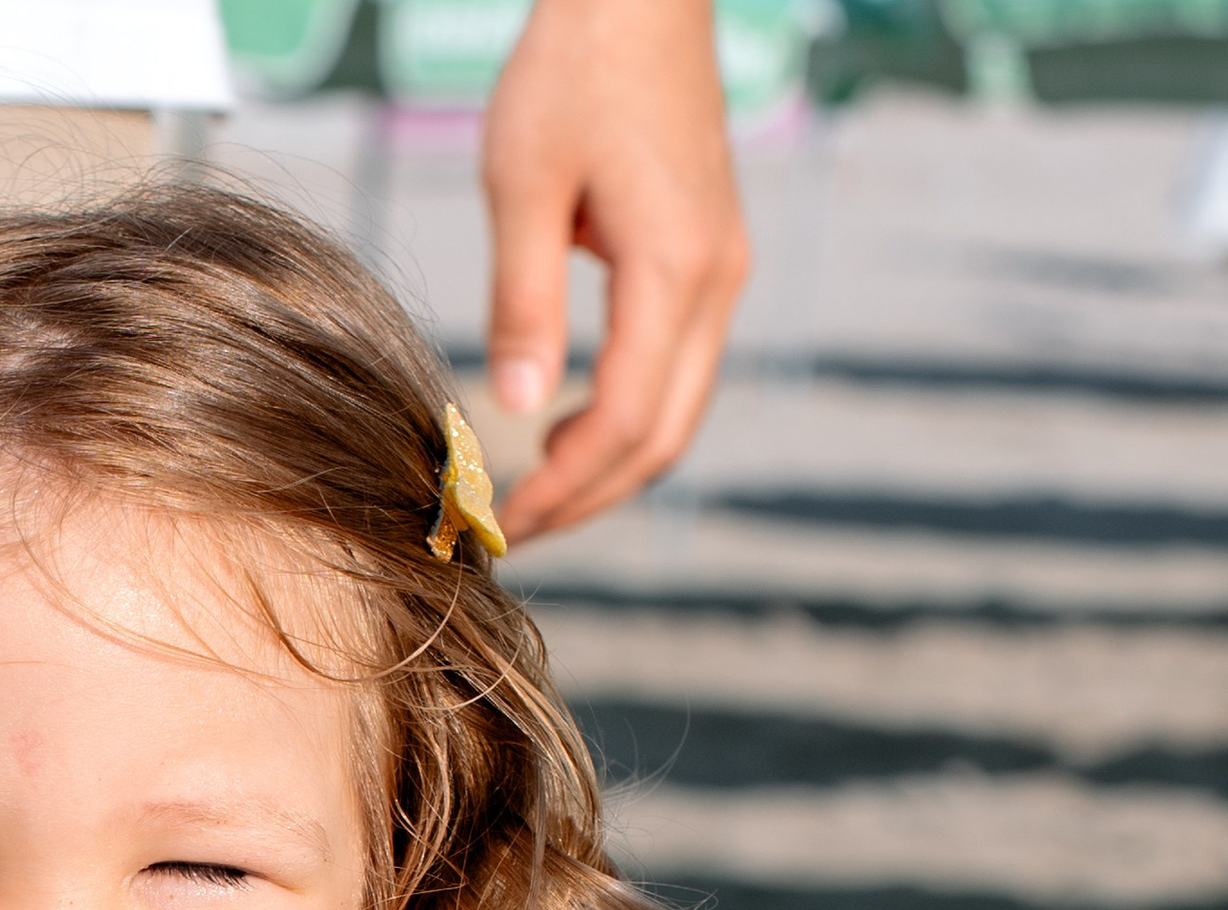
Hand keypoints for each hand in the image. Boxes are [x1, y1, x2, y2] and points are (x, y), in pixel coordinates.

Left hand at [480, 0, 749, 543]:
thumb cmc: (575, 63)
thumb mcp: (523, 180)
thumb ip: (521, 300)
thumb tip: (518, 408)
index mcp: (675, 267)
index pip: (627, 422)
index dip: (566, 489)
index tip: (506, 521)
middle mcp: (716, 279)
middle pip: (665, 438)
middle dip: (590, 498)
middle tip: (515, 529)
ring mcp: (722, 268)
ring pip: (677, 410)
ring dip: (609, 465)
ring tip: (534, 489)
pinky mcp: (709, 255)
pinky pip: (677, 369)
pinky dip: (626, 417)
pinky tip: (567, 423)